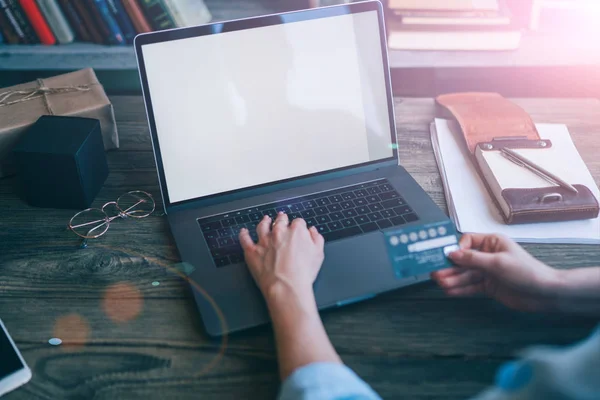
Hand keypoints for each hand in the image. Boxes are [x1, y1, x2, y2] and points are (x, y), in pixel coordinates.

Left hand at [239, 212, 324, 302]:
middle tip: (282, 218)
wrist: (286, 286)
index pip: (298, 222)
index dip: (299, 226)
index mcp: (296, 231)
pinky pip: (245, 239)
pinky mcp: (252, 251)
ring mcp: (264, 241)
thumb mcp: (318, 255)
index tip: (299, 228)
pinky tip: (244, 231)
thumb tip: (312, 231)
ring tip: (265, 220)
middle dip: (282, 219)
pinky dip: (244, 234)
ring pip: (262, 226)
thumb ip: (316, 239)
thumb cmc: (303, 273)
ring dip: (264, 222)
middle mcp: (279, 232)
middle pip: (280, 221)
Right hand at [431, 233, 560, 311]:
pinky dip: (460, 289)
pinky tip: (449, 291)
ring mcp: (487, 272)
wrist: (545, 294)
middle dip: (450, 267)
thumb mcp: (498, 263)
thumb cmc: (525, 272)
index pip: (467, 242)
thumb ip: (473, 259)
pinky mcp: (488, 286)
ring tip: (440, 284)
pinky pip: (470, 286)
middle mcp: (487, 255)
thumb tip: (451, 254)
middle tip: (435, 273)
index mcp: (492, 242)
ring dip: (453, 279)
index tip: (446, 258)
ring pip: (465, 274)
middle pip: (463, 260)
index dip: (456, 249)